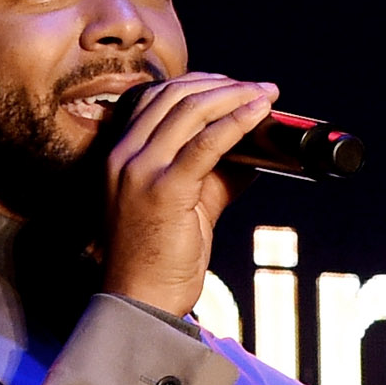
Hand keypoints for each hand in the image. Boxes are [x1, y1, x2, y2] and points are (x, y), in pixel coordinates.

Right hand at [99, 73, 274, 317]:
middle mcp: (123, 156)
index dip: (198, 83)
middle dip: (222, 84)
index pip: (156, 98)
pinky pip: (205, 143)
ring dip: (235, 95)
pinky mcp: (164, 190)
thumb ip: (212, 174)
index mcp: (119, 154)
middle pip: (174, 95)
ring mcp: (139, 170)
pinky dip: (236, 121)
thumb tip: (253, 151)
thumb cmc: (158, 258)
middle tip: (259, 89)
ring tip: (265, 96)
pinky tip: (258, 113)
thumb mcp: (184, 205)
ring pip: (190, 110)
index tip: (233, 86)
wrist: (140, 300)